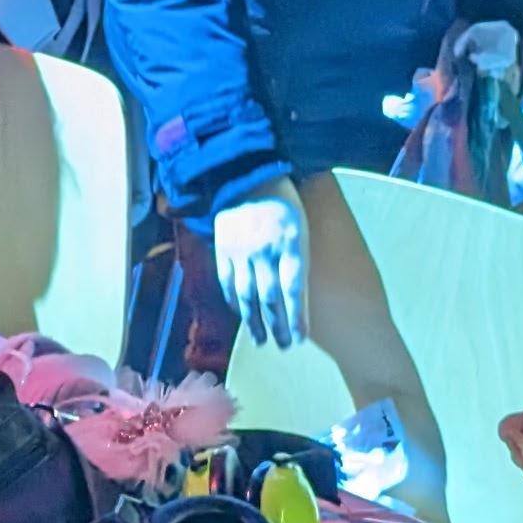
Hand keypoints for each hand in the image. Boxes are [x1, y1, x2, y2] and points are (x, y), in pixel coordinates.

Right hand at [211, 188, 308, 348]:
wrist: (245, 177)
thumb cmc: (283, 204)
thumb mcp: (300, 228)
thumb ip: (298, 260)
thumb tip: (295, 297)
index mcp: (289, 243)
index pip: (294, 289)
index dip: (296, 317)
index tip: (300, 338)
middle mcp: (264, 250)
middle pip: (270, 298)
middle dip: (278, 326)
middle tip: (283, 345)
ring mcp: (240, 251)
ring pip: (247, 295)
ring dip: (254, 321)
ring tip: (261, 340)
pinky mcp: (222, 249)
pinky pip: (227, 282)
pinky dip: (234, 302)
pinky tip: (242, 315)